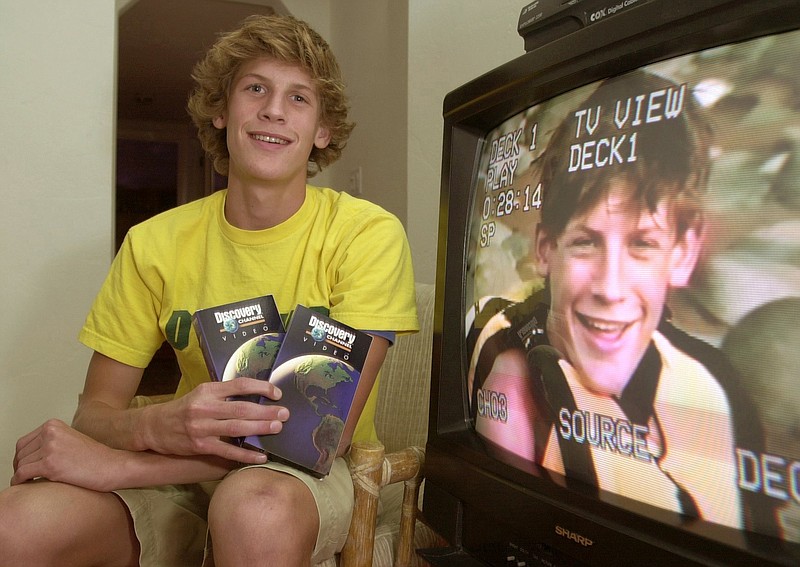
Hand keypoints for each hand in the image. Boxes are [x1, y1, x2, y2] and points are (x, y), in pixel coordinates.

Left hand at [11, 419, 120, 489]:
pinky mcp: (50, 464)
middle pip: (20, 453)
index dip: (21, 458)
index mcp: (53, 425)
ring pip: (20, 465)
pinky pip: (22, 474)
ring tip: (29, 482)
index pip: (23, 443)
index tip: (25, 467)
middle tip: (26, 477)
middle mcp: (50, 433)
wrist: (112, 466)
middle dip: (20, 467)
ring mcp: (50, 447)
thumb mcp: (70, 441)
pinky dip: (19, 482)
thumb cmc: (95, 458)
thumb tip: (30, 456)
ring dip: (21, 476)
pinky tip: (26, 485)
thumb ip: (51, 442)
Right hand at [139, 377, 288, 463]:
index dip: (261, 388)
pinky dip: (246, 454)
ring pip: (236, 428)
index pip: (239, 385)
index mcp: (208, 390)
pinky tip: (261, 456)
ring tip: (277, 428)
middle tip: (285, 414)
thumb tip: (257, 396)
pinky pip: (228, 451)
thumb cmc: (185, 408)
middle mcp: (205, 407)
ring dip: (260, 429)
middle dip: (266, 412)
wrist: (154, 427)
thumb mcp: (202, 394)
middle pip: (241, 408)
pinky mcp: (200, 446)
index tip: (277, 393)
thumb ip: (225, 395)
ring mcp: (202, 428)